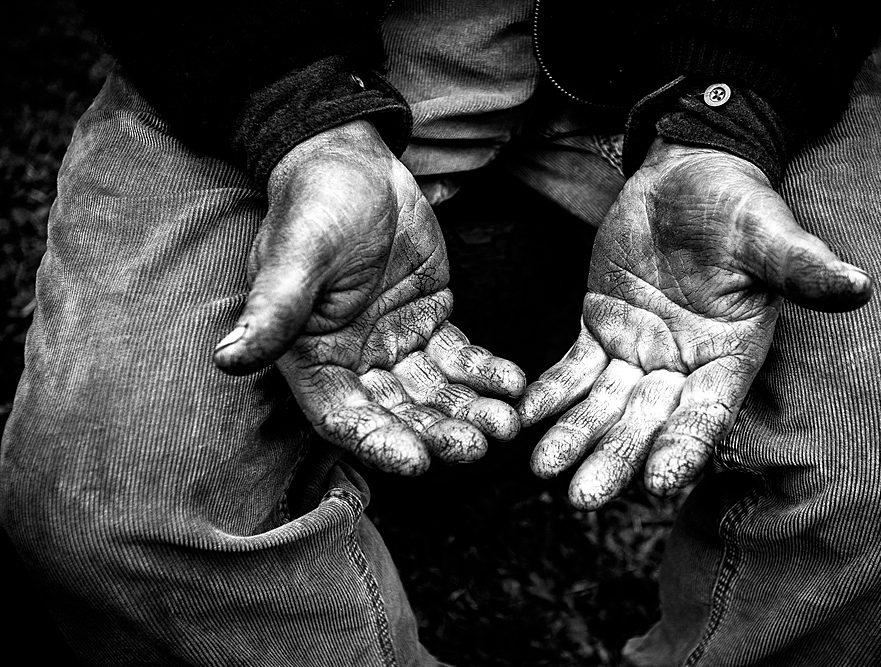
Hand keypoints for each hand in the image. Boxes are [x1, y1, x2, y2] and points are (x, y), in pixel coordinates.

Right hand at [213, 120, 522, 474]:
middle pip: (398, 414)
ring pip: (434, 394)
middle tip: (477, 446)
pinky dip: (486, 374)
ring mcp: (394, 345)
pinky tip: (513, 384)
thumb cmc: (314, 204)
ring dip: (469, 412)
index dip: (378, 442)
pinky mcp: (429, 323)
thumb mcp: (296, 254)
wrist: (353, 163)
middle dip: (437, 434)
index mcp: (312, 357)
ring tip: (505, 424)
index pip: (343, 416)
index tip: (416, 461)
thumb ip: (274, 309)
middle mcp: (353, 362)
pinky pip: (460, 359)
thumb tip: (228, 360)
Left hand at [519, 141, 871, 509]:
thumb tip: (860, 288)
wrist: (689, 174)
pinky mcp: (600, 329)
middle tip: (582, 498)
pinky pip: (571, 370)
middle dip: (615, 458)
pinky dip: (550, 393)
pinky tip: (524, 416)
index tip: (659, 485)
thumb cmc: (739, 203)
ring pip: (603, 406)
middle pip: (646, 423)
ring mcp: (638, 352)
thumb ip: (802, 269)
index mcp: (729, 358)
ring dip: (575, 437)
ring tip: (543, 469)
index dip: (683, 448)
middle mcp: (683, 367)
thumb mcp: (770, 234)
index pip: (706, 414)